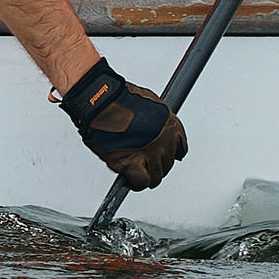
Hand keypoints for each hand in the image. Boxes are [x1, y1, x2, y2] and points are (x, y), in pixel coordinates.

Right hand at [57, 57, 184, 189]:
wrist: (99, 99)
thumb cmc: (117, 95)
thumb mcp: (149, 101)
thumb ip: (155, 119)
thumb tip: (152, 128)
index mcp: (170, 126)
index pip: (180, 149)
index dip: (168, 153)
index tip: (162, 155)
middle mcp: (163, 141)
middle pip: (167, 164)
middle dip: (156, 164)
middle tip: (143, 162)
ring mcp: (148, 153)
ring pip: (156, 176)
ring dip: (147, 175)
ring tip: (137, 172)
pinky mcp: (130, 163)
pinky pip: (141, 182)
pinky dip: (136, 183)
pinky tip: (130, 178)